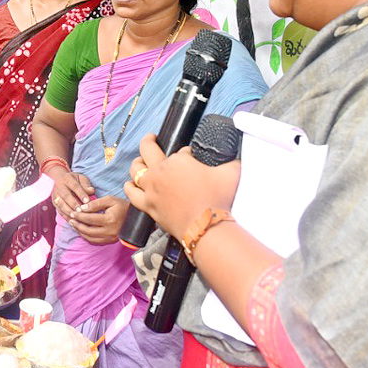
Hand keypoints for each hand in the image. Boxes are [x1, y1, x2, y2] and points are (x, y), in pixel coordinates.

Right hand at [49, 169, 93, 219]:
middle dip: (73, 204)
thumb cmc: (73, 180)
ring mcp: (55, 195)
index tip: (87, 201)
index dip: (81, 194)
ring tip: (76, 217)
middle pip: (66, 196)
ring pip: (61, 204)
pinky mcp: (54, 203)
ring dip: (68, 211)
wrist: (57, 179)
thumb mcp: (80, 178)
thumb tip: (91, 191)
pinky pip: (59, 210)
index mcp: (67, 179)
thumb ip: (86, 184)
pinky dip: (65, 216)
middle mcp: (59, 186)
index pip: (74, 186)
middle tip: (81, 211)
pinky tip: (72, 221)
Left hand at [67, 195, 129, 244]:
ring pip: (90, 238)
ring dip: (80, 231)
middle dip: (77, 224)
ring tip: (74, 225)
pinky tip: (82, 231)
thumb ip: (96, 203)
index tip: (73, 212)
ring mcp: (110, 238)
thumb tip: (82, 208)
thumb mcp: (110, 200)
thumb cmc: (123, 206)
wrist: (136, 216)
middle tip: (70, 219)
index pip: (89, 219)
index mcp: (109, 220)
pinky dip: (87, 237)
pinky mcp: (111, 241)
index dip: (79, 215)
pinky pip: (95, 241)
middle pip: (88, 230)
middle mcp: (109, 231)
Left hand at [125, 133, 240, 239]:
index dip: (187, 153)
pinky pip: (131, 193)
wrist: (206, 228)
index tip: (191, 157)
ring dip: (137, 164)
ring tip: (141, 162)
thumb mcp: (232, 173)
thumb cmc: (218, 199)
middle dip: (149, 142)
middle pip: (147, 150)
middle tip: (152, 139)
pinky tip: (131, 185)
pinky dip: (130, 187)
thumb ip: (233, 162)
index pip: (180, 150)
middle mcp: (160, 172)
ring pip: (135, 170)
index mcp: (178, 160)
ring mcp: (151, 189)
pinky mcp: (148, 206)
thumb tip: (237, 159)